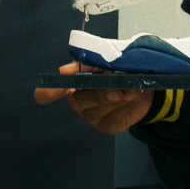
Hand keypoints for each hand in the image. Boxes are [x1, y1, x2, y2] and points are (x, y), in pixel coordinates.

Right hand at [34, 62, 155, 133]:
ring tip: (134, 89)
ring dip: (118, 99)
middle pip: (78, 101)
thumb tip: (63, 71)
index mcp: (72, 84)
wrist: (142, 82)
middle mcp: (77, 102)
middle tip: (118, 89)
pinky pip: (114, 119)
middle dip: (99, 94)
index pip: (46, 93)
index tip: (58, 89)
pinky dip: (126, 107)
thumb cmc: (118, 70)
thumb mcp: (104, 62)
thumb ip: (86, 63)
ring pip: (98, 111)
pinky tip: (134, 98)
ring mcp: (91, 117)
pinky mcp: (107, 126)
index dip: (48, 93)